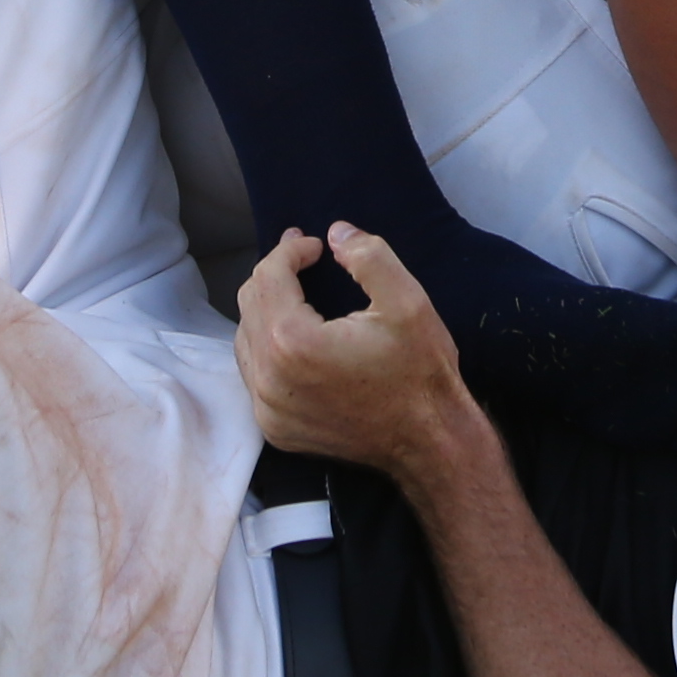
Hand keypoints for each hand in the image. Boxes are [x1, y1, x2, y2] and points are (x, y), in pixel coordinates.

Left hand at [235, 224, 483, 470]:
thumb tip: (336, 233)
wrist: (429, 443)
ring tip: (298, 294)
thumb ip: (367, 255)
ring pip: (246, 339)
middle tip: (304, 258)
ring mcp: (268, 410)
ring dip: (268, 310)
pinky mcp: (275, 429)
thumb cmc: (419, 373)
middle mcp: (268, 379)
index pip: (268, 276)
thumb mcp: (406, 301)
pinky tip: (297, 338)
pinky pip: (255, 375)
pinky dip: (269, 348)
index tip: (316, 246)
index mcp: (293, 343)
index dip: (290, 250)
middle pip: (250, 304)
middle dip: (276, 274)